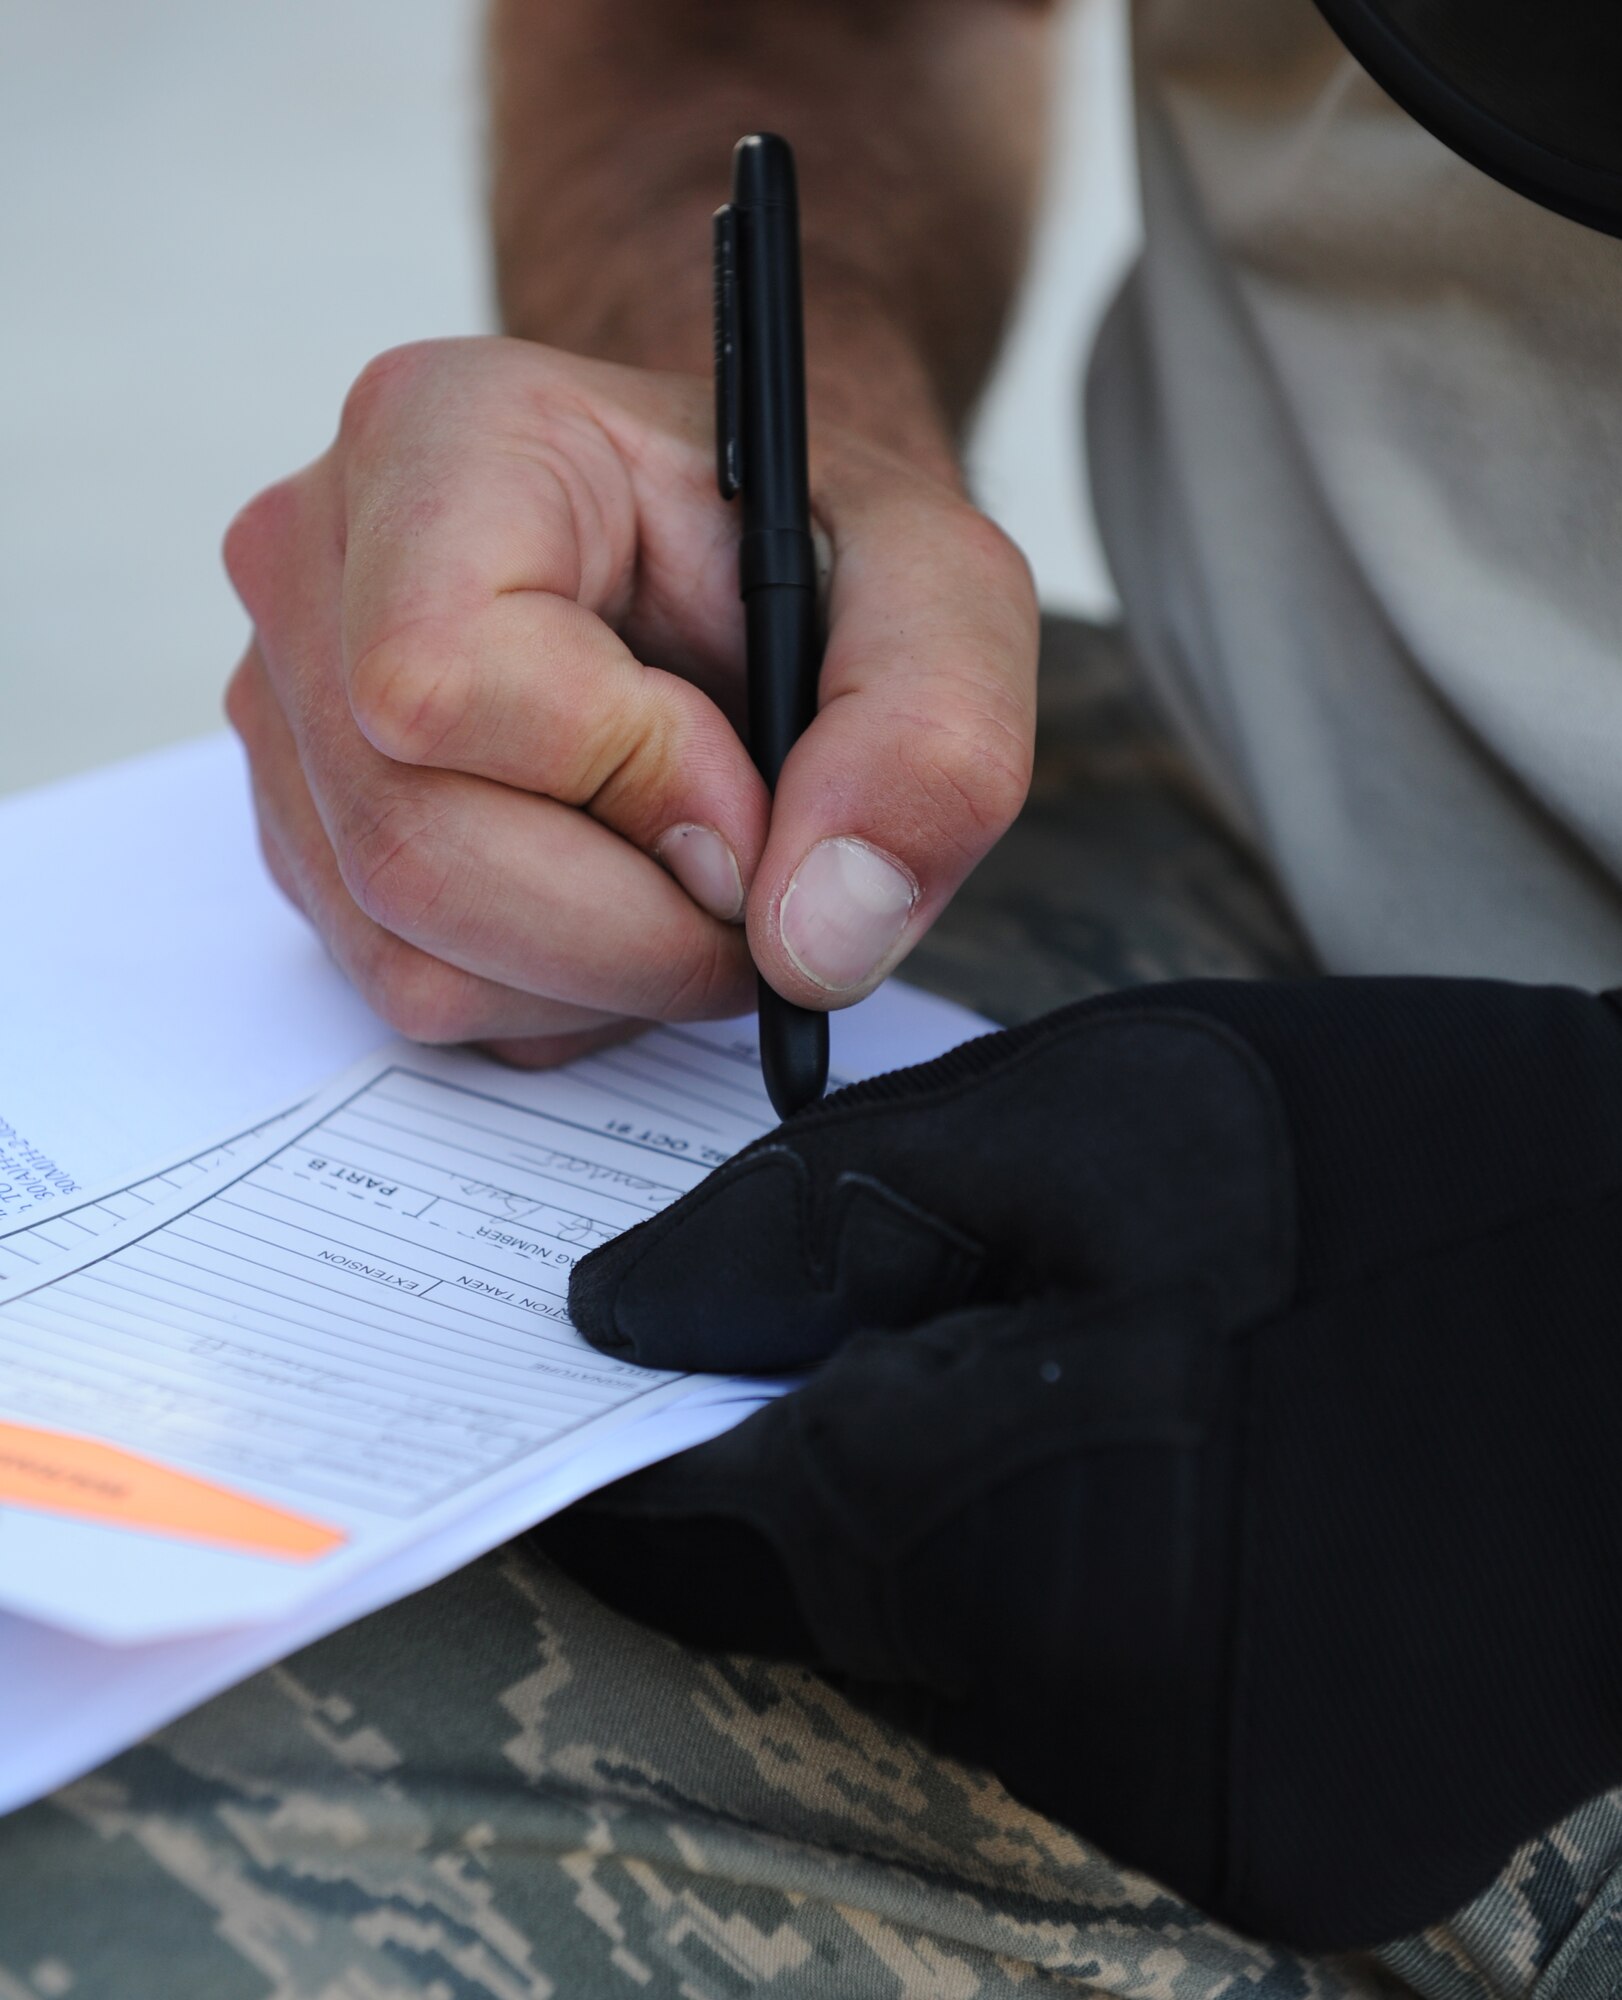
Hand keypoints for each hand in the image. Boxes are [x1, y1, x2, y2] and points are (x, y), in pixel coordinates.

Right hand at [224, 337, 1036, 1064]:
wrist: (746, 564)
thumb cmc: (820, 548)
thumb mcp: (945, 595)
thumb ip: (929, 739)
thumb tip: (813, 937)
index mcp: (441, 437)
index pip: (441, 679)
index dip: (628, 781)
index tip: (750, 792)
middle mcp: (317, 566)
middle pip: (415, 853)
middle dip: (636, 926)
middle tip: (751, 877)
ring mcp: (289, 711)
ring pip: (410, 956)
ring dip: (603, 972)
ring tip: (694, 873)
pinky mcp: (308, 831)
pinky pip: (409, 993)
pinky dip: (553, 993)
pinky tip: (619, 896)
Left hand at [543, 976, 1621, 1949]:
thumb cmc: (1406, 1163)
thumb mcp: (1087, 1118)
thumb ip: (819, 1225)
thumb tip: (613, 1311)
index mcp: (1024, 1530)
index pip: (708, 1525)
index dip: (629, 1439)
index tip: (595, 1373)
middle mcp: (1102, 1734)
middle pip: (836, 1600)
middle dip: (820, 1462)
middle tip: (898, 1320)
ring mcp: (1212, 1817)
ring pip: (961, 1664)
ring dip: (958, 1530)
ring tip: (1085, 1375)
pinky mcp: (1305, 1846)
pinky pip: (1095, 1719)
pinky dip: (1080, 1598)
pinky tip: (1176, 1475)